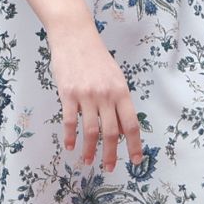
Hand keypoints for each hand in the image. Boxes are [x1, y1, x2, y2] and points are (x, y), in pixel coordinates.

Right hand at [48, 20, 142, 171]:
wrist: (74, 35)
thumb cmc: (95, 56)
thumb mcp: (115, 76)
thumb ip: (119, 101)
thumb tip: (121, 129)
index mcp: (121, 91)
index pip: (131, 125)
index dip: (134, 145)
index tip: (135, 161)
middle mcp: (105, 95)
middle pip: (111, 133)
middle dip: (111, 154)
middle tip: (109, 168)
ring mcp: (86, 95)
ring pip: (91, 130)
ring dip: (90, 149)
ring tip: (88, 161)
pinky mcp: (68, 93)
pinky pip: (70, 120)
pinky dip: (70, 136)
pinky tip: (69, 145)